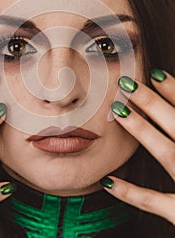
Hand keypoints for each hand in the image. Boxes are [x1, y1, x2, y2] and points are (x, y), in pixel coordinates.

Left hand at [100, 69, 174, 225]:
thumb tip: (173, 116)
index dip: (174, 90)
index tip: (154, 73)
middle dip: (153, 103)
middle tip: (128, 83)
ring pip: (168, 154)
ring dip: (143, 132)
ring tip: (118, 111)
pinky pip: (156, 203)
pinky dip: (133, 193)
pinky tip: (109, 181)